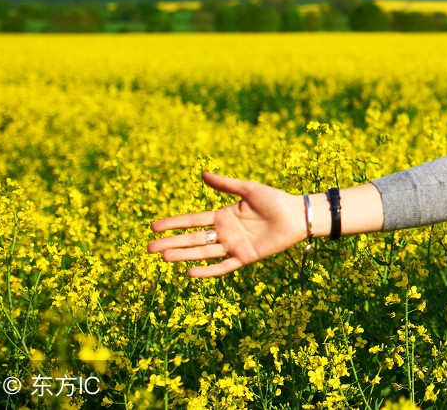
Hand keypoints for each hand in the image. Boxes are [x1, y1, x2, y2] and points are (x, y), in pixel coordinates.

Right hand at [146, 171, 304, 278]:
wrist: (297, 215)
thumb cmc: (275, 200)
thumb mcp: (248, 189)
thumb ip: (225, 184)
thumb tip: (202, 173)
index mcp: (223, 216)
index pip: (192, 221)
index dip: (173, 224)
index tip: (153, 227)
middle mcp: (225, 233)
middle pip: (192, 239)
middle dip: (171, 243)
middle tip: (149, 248)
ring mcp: (234, 246)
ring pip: (204, 252)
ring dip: (184, 255)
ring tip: (164, 257)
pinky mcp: (245, 257)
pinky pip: (223, 266)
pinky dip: (208, 270)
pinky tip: (191, 272)